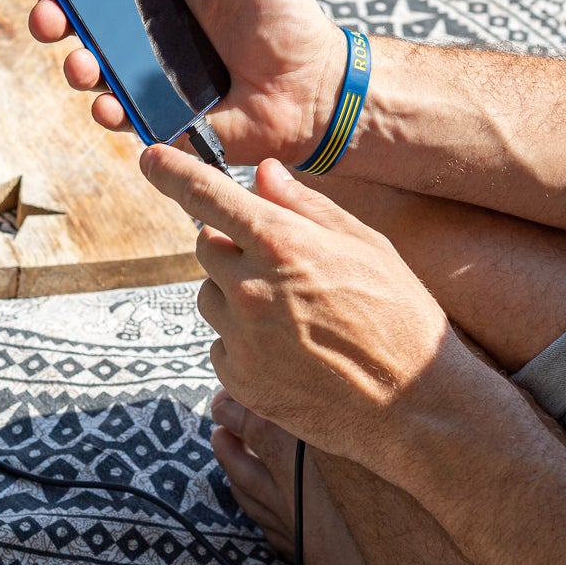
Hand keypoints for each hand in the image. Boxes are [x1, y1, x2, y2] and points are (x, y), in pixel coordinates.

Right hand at [26, 0, 348, 165]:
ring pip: (90, 69)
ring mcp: (147, 75)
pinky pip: (122, 116)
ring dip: (74, 66)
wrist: (315, 87)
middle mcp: (143, 29)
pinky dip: (108, 111)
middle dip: (52, 14)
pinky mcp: (160, 117)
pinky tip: (110, 104)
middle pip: (79, 19)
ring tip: (82, 64)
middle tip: (50, 13)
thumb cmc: (287, 15)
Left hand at [141, 143, 484, 473]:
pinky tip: (291, 350)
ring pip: (210, 296)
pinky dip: (243, 340)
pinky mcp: (238, 380)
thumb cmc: (401, 316)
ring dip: (236, 295)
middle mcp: (250, 288)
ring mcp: (240, 338)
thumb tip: (263, 173)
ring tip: (294, 316)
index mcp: (282, 243)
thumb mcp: (367, 246)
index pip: (205, 194)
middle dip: (232, 246)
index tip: (150, 159)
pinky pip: (221, 343)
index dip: (171, 171)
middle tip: (282, 266)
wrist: (415, 406)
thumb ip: (306, 206)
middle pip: (205, 246)